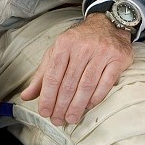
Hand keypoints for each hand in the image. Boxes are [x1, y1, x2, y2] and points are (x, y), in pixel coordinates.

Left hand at [19, 13, 133, 125]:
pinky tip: (88, 107)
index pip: (53, 76)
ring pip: (86, 86)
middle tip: (58, 120)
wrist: (108, 25)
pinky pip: (105, 84)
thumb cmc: (79, 42)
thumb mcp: (57, 52)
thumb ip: (42, 75)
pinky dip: (96, 98)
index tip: (45, 112)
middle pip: (69, 83)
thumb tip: (26, 96)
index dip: (48, 97)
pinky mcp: (117, 58)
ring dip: (77, 106)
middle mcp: (82, 47)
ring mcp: (101, 52)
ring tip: (71, 118)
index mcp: (64, 44)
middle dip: (61, 106)